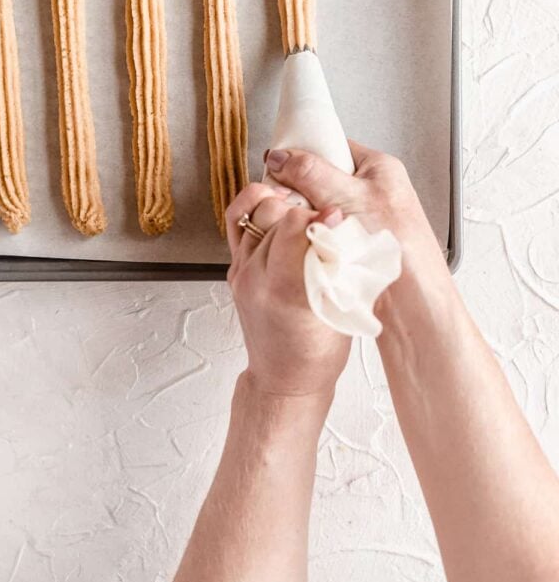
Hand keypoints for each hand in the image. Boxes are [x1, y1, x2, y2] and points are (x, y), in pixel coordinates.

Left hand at [226, 183, 350, 397]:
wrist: (284, 378)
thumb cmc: (317, 353)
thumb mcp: (340, 311)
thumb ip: (339, 266)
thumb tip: (345, 224)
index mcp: (283, 289)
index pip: (293, 226)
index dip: (319, 214)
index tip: (336, 217)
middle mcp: (255, 276)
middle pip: (274, 213)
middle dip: (303, 208)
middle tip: (321, 218)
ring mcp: (241, 271)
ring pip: (254, 212)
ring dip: (282, 205)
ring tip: (303, 213)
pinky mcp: (235, 268)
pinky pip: (235, 221)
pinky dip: (254, 205)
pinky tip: (274, 202)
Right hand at [262, 142, 452, 318]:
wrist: (412, 300)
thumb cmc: (402, 246)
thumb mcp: (352, 197)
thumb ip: (313, 173)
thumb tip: (282, 158)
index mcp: (378, 169)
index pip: (332, 146)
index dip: (304, 152)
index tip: (278, 162)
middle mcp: (370, 192)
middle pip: (319, 179)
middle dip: (299, 190)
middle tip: (287, 199)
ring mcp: (359, 219)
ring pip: (316, 208)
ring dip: (303, 216)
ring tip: (298, 224)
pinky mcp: (350, 244)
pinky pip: (318, 232)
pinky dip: (308, 236)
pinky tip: (304, 243)